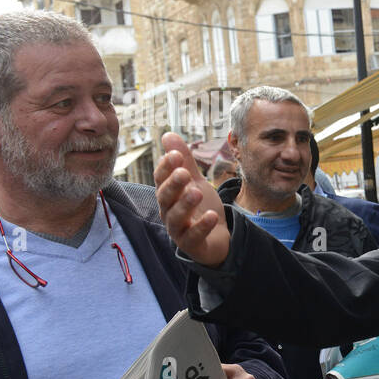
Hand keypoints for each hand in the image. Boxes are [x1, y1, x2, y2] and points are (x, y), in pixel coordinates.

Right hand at [156, 132, 230, 266]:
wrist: (217, 238)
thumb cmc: (201, 207)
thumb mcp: (195, 181)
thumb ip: (184, 161)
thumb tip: (168, 134)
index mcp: (168, 195)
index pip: (161, 179)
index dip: (166, 167)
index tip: (175, 154)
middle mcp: (168, 211)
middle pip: (165, 197)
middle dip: (173, 184)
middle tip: (184, 172)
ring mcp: (178, 230)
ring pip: (176, 217)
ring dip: (186, 204)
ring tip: (198, 192)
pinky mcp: (191, 244)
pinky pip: (193, 237)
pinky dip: (202, 226)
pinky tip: (211, 216)